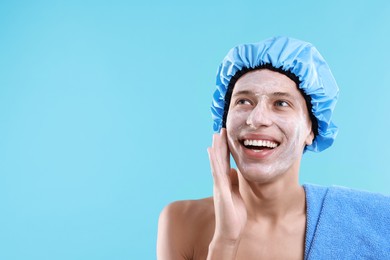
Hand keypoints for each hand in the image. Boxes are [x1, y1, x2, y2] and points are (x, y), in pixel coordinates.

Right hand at [207, 128, 246, 243]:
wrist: (230, 231)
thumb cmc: (234, 214)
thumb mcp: (236, 194)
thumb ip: (234, 182)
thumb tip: (233, 171)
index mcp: (225, 181)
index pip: (225, 161)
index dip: (225, 148)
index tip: (226, 135)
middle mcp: (220, 181)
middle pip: (219, 159)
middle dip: (220, 144)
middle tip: (220, 129)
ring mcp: (219, 185)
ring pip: (216, 163)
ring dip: (216, 148)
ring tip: (216, 135)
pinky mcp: (220, 190)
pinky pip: (217, 173)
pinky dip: (214, 161)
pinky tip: (212, 151)